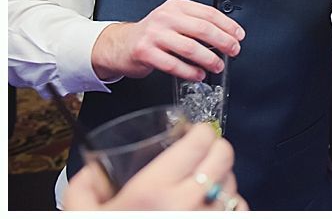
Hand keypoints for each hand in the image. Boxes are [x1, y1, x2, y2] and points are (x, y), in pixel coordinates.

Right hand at [63, 123, 247, 210]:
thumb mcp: (84, 213)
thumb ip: (83, 188)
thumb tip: (93, 171)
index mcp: (153, 192)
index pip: (198, 141)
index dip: (199, 131)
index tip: (193, 132)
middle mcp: (185, 205)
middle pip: (223, 156)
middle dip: (215, 148)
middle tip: (203, 150)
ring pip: (231, 182)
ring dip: (221, 176)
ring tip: (203, 181)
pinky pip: (238, 207)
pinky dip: (230, 202)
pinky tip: (212, 204)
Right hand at [91, 0, 244, 81]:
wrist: (121, 44)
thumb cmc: (153, 34)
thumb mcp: (174, 20)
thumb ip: (196, 24)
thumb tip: (227, 35)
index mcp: (177, 6)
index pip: (208, 13)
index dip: (227, 25)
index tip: (239, 36)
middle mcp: (165, 17)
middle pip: (202, 29)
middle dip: (223, 41)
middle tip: (234, 51)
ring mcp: (154, 34)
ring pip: (190, 47)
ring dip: (209, 59)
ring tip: (217, 65)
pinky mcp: (145, 52)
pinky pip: (173, 64)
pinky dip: (190, 71)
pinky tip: (198, 75)